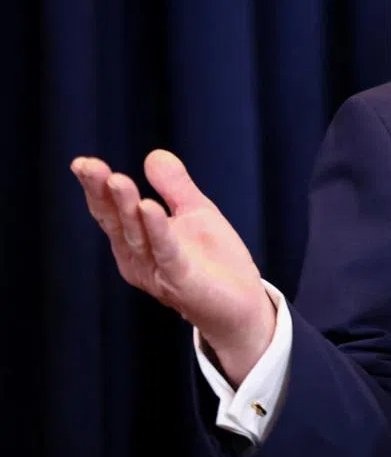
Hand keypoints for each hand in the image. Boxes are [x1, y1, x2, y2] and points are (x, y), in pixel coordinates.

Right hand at [71, 150, 276, 384]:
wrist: (242, 303)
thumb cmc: (214, 260)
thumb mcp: (195, 212)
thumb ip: (174, 186)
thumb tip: (153, 154)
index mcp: (136, 240)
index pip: (111, 211)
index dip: (95, 187)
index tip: (82, 162)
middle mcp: (138, 258)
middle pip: (116, 221)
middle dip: (102, 193)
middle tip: (88, 166)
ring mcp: (156, 271)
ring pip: (136, 235)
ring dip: (126, 207)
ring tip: (117, 179)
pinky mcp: (180, 280)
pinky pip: (166, 252)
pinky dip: (157, 229)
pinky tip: (149, 207)